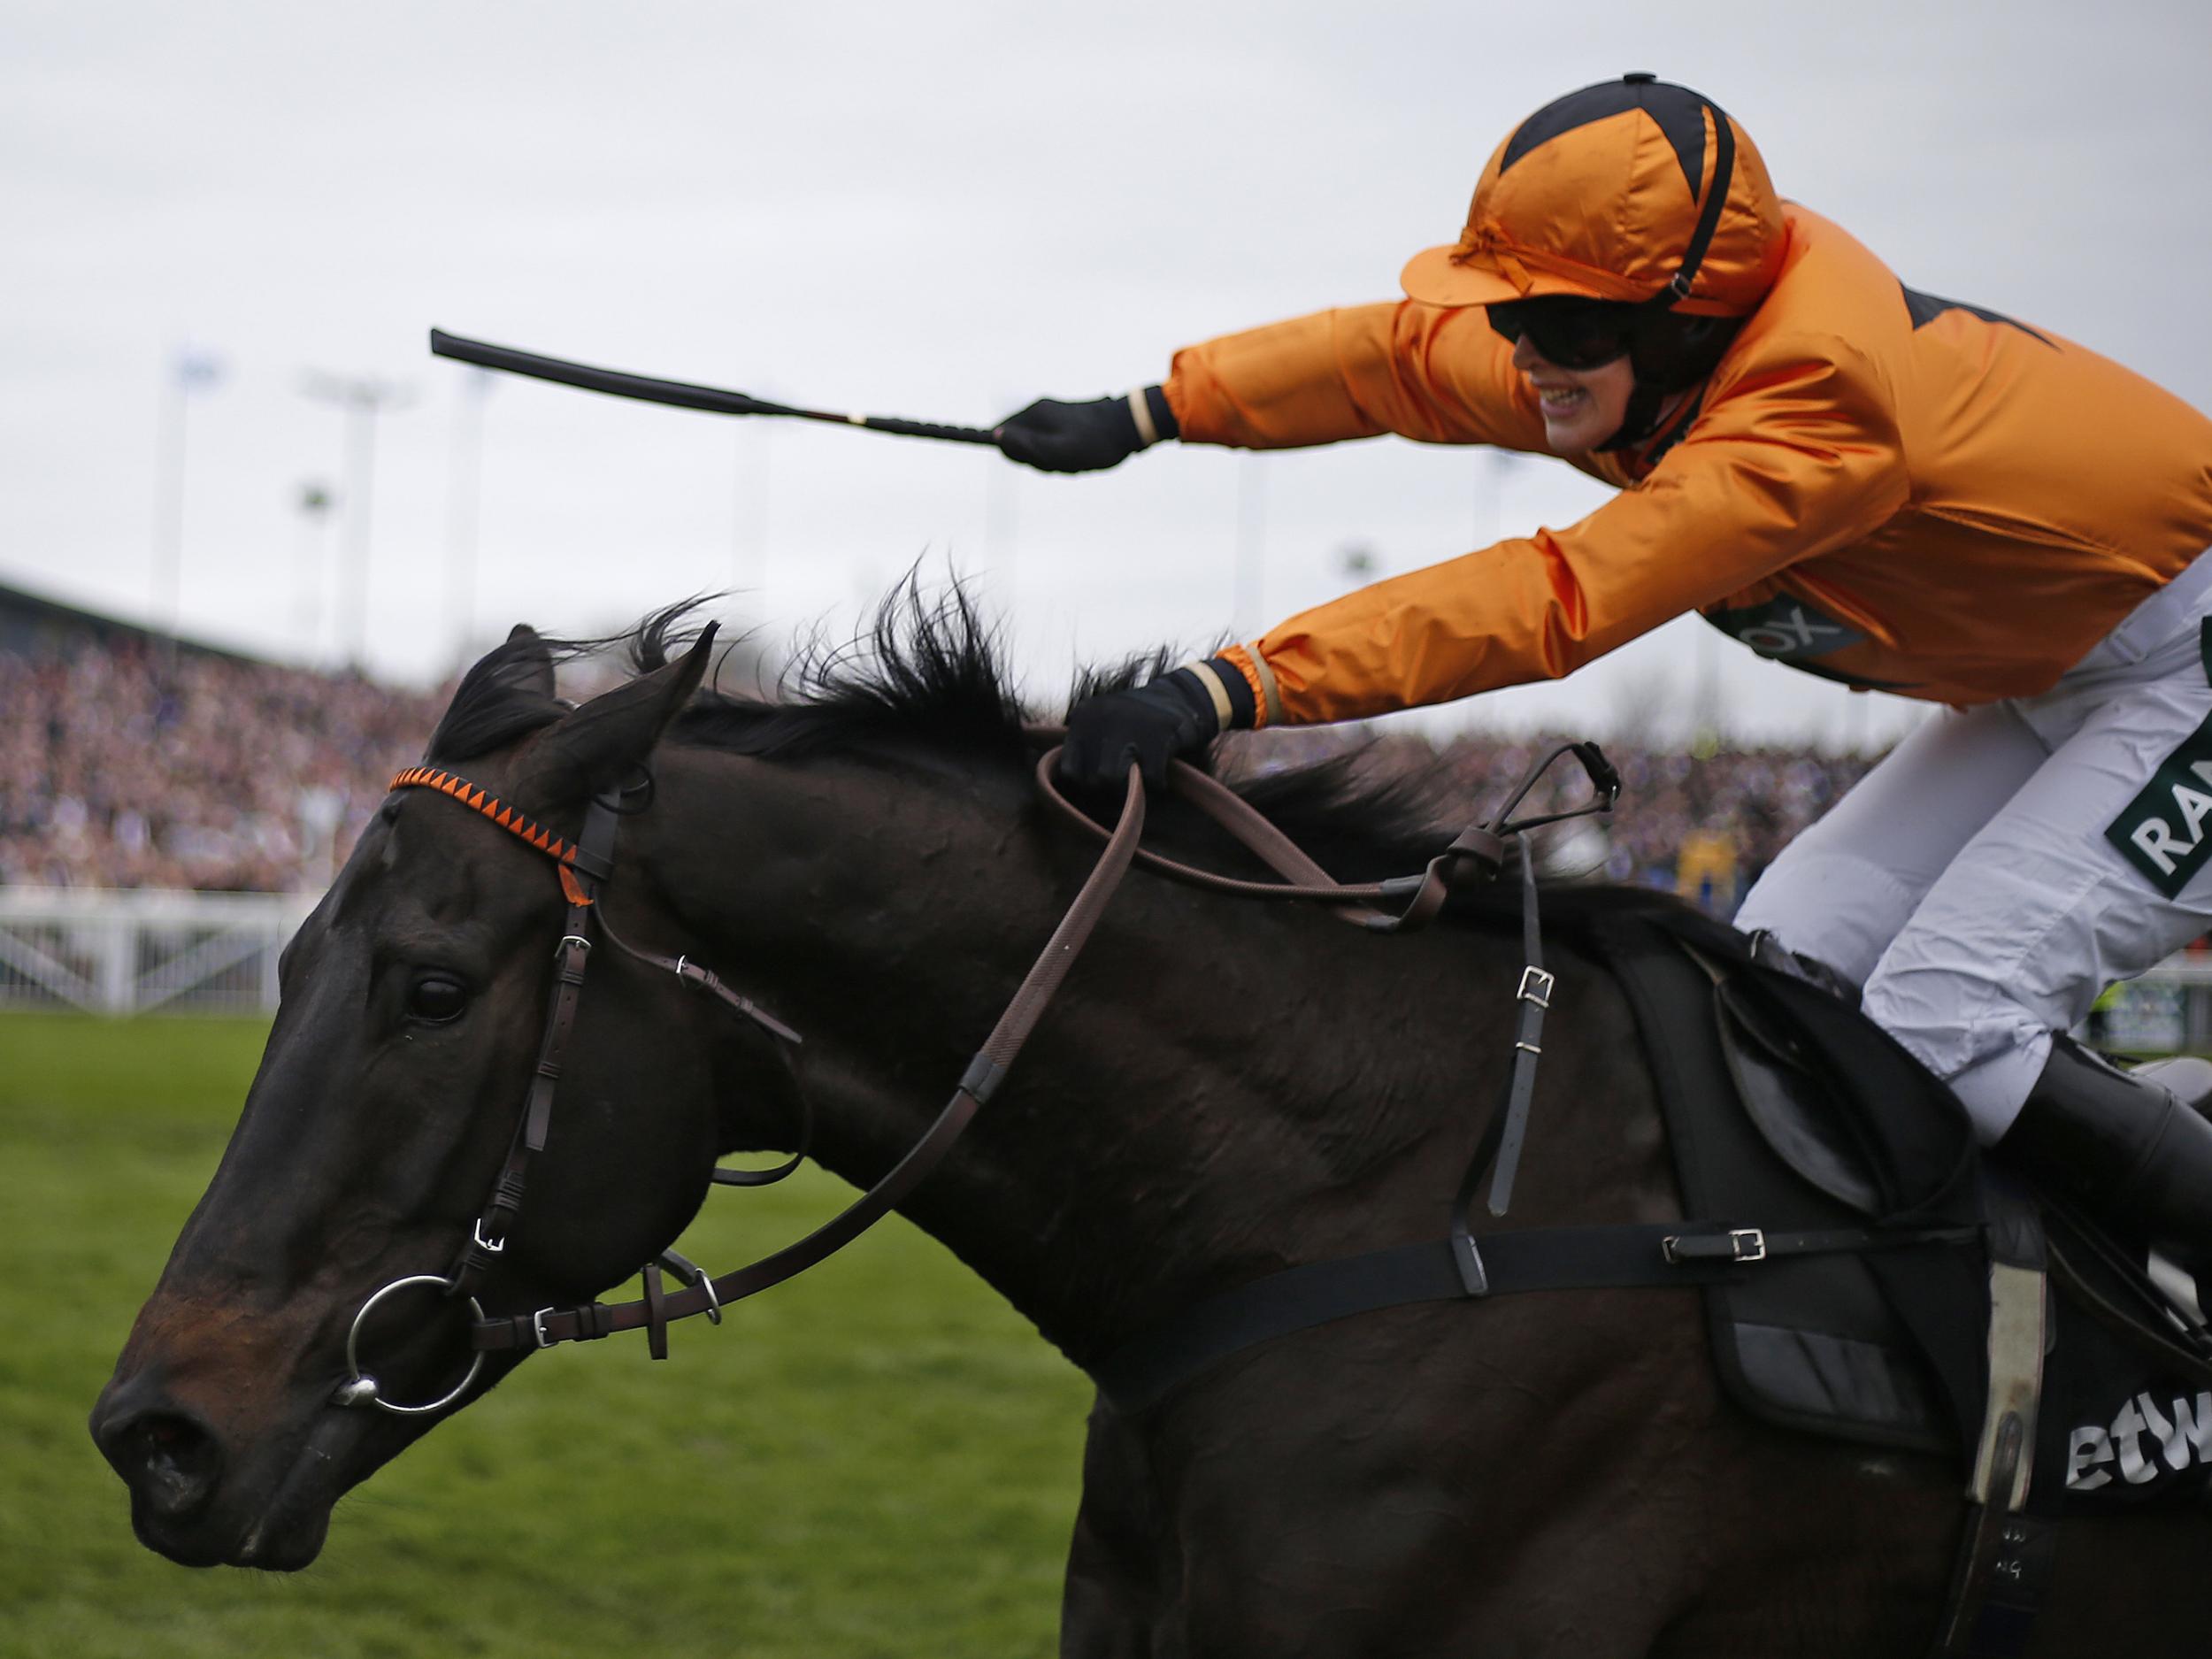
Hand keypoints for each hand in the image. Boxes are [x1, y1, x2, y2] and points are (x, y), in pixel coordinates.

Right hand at [996, 393, 1147, 472]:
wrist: (1130, 426)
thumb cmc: (1096, 443)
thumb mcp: (1058, 452)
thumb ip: (1027, 446)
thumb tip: (996, 435)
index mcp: (1035, 414)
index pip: (1001, 433)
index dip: (1010, 451)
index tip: (1006, 449)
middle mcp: (1040, 411)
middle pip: (1020, 444)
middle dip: (1036, 460)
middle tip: (1061, 464)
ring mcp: (1051, 417)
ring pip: (1036, 449)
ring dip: (1052, 462)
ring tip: (1075, 461)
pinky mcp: (1063, 424)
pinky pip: (1050, 448)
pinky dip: (1060, 458)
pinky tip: (1079, 459)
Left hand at [1057, 670, 1221, 791]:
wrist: (1180, 698)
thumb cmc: (1134, 723)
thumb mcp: (1101, 724)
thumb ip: (1084, 749)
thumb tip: (1076, 788)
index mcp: (1084, 716)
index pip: (1070, 771)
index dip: (1085, 785)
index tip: (1100, 784)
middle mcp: (1103, 717)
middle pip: (1092, 780)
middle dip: (1108, 791)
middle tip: (1123, 786)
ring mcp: (1130, 724)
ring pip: (1112, 780)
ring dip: (1128, 791)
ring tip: (1139, 784)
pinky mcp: (1159, 734)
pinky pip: (1150, 780)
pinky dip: (1157, 784)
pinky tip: (1159, 774)